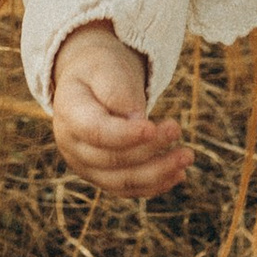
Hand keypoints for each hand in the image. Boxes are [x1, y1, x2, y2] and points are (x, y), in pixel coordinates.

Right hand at [50, 26, 191, 199]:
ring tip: (187, 156)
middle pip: (112, 159)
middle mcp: (72, 146)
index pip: (95, 132)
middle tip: (177, 129)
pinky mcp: (102, 176)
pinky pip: (128, 188)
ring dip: (158, 173)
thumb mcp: (106, 68)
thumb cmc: (100, 71)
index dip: (125, 135)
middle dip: (149, 149)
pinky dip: (154, 185)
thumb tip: (138, 121)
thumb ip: (119, 92)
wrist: (90, 83)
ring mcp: (85, 166)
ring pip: (122, 181)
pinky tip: (178, 175)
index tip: (153, 128)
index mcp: (69, 113)